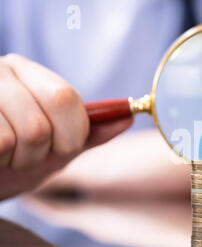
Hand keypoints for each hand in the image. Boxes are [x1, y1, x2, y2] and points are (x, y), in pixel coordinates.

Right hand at [0, 54, 131, 199]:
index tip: (63, 147)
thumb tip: (128, 117)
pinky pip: (0, 144)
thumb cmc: (15, 159)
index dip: (71, 133)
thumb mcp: (56, 147)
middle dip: (40, 155)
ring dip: (17, 161)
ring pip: (20, 137)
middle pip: (41, 124)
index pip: (64, 98)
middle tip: (25, 156)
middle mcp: (0, 71)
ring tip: (4, 156)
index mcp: (27, 73)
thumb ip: (90, 133)